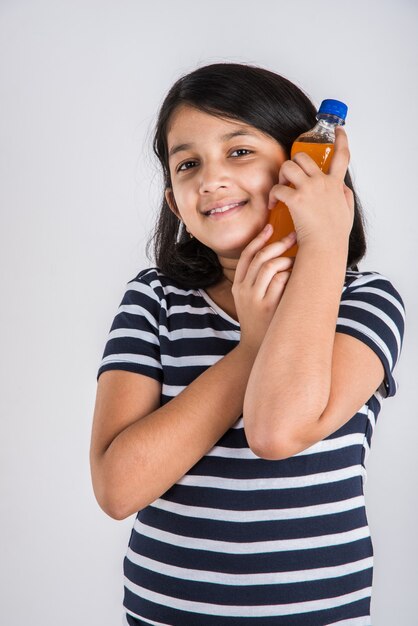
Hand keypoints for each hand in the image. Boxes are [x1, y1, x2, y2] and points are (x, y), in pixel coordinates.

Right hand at [232, 224, 295, 354]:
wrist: (257, 350)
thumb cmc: (261, 323)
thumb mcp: (250, 301)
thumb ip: (257, 282)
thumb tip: (277, 258)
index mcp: (238, 286)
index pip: (246, 255)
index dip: (259, 239)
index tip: (271, 228)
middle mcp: (244, 290)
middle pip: (260, 257)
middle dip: (278, 243)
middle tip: (294, 237)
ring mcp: (255, 299)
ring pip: (270, 266)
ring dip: (287, 259)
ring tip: (297, 261)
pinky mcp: (268, 307)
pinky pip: (281, 280)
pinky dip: (291, 274)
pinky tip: (298, 277)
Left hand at [267, 126, 354, 246]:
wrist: (325, 248)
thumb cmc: (334, 236)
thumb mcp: (347, 214)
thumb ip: (345, 197)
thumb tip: (342, 188)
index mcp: (336, 185)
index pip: (342, 156)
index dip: (341, 140)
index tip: (338, 130)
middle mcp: (322, 182)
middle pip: (304, 156)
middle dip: (293, 163)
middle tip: (289, 178)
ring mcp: (309, 189)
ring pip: (288, 166)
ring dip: (281, 175)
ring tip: (280, 188)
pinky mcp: (295, 199)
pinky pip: (278, 188)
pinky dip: (272, 195)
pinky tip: (273, 205)